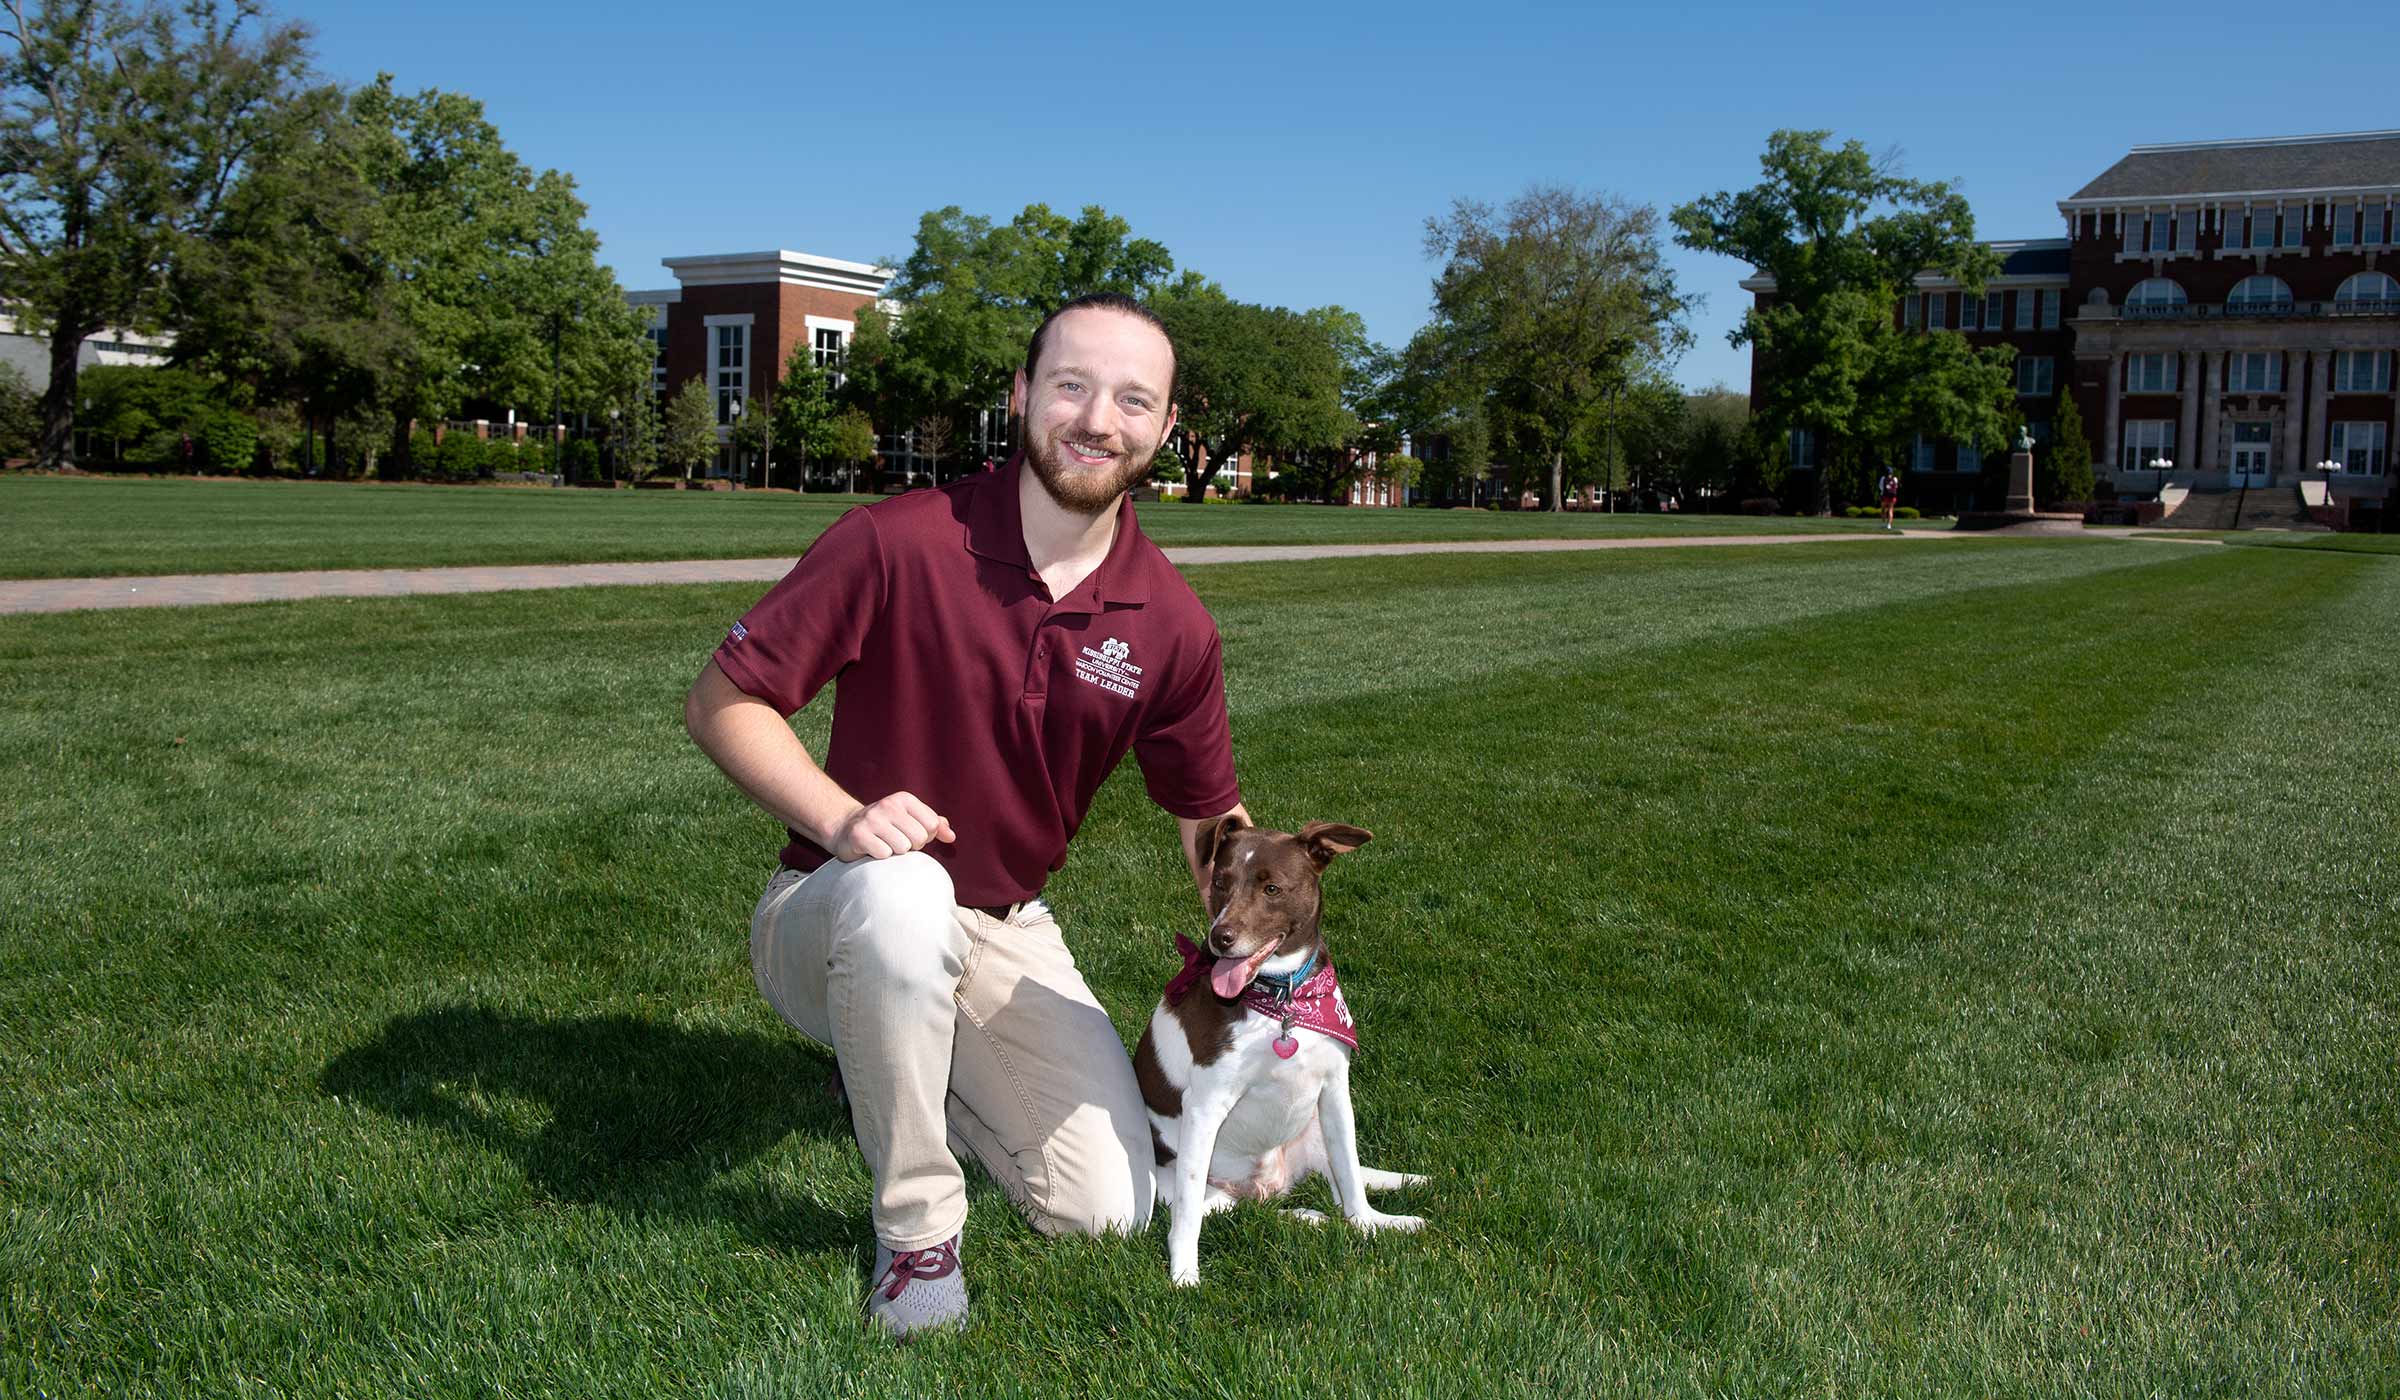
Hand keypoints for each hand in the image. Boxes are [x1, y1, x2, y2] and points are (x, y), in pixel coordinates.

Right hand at [828, 792, 955, 860]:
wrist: (846, 828)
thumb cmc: (885, 827)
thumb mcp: (910, 819)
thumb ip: (934, 825)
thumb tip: (951, 837)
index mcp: (904, 799)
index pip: (933, 825)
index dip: (926, 836)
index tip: (911, 834)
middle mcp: (888, 805)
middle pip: (920, 838)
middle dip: (911, 846)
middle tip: (896, 842)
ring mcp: (872, 819)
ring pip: (903, 848)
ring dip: (895, 853)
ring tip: (884, 844)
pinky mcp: (859, 835)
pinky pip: (884, 854)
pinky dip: (881, 857)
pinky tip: (872, 849)